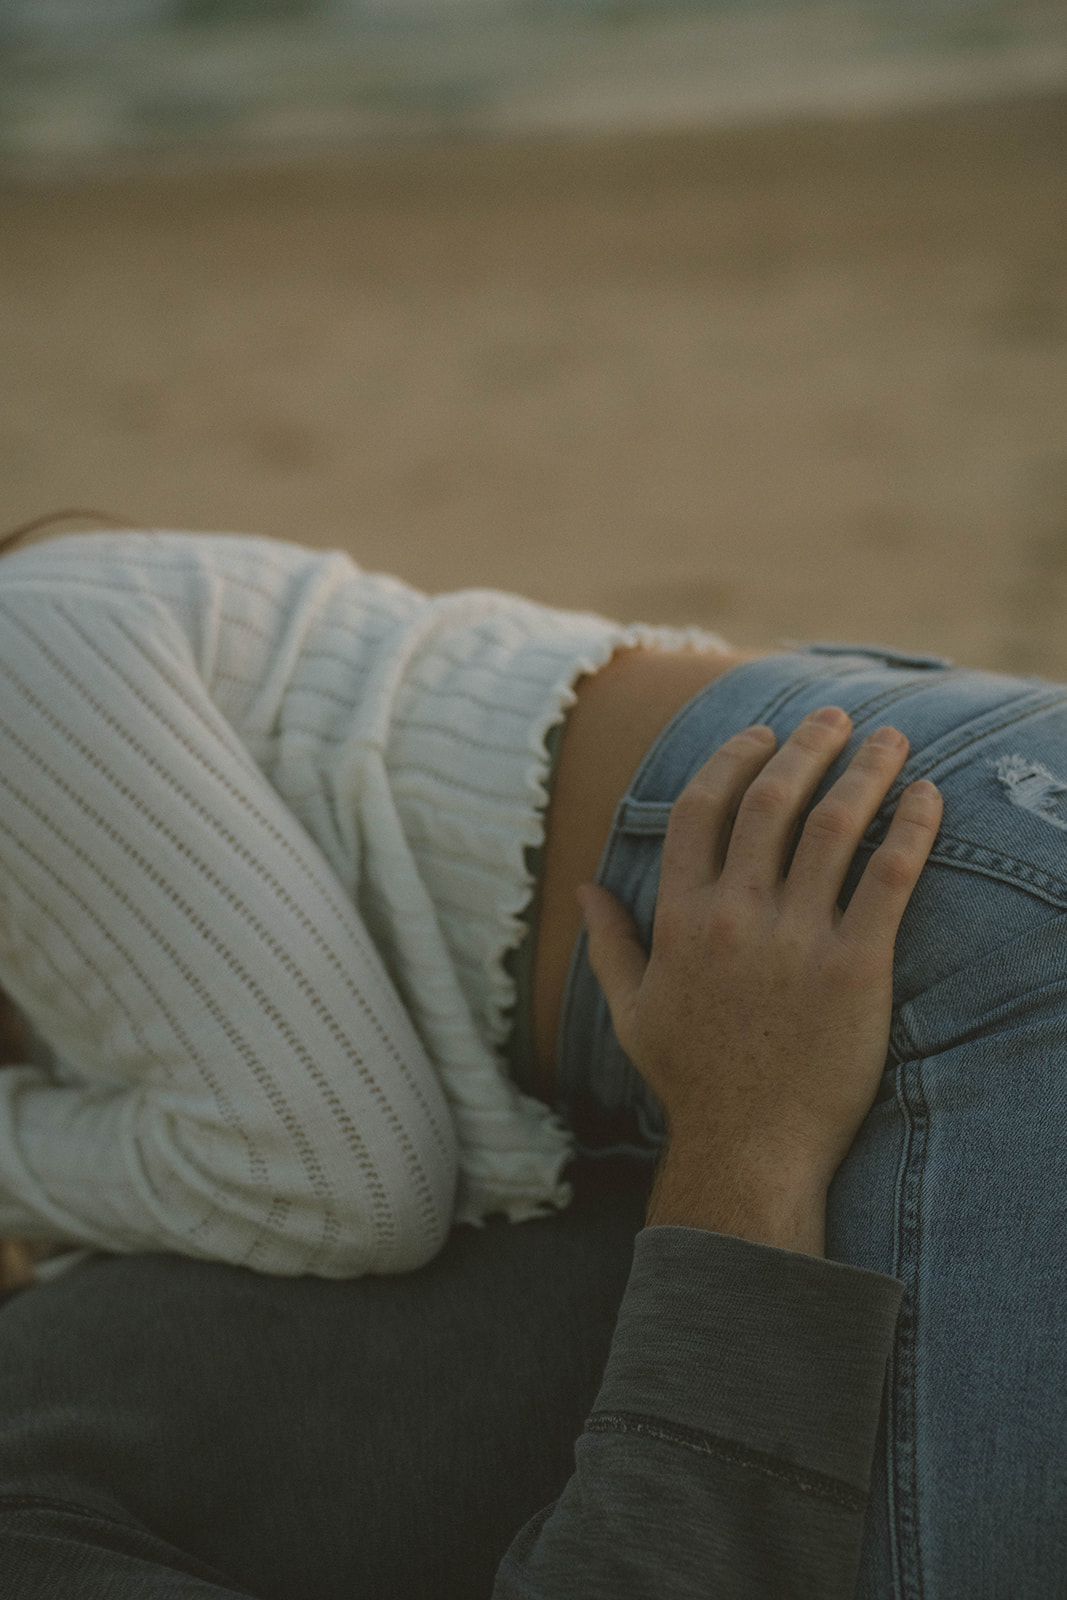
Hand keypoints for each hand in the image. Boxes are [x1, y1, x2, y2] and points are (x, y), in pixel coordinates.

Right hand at [578, 706, 941, 1251]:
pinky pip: (889, 878)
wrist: (750, 1150)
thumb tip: (582, 888)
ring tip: (892, 740)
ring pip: (834, 825)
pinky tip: (928, 799)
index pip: (702, 809)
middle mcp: (734, 917)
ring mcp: (795, 940)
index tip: (763, 734)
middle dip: (806, 745)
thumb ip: (607, 942)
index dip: (734, 759)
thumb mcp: (631, 1011)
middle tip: (835, 717)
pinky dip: (912, 828)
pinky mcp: (855, 968)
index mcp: (680, 919)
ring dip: (866, 770)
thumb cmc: (692, 1083)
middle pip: (772, 800)